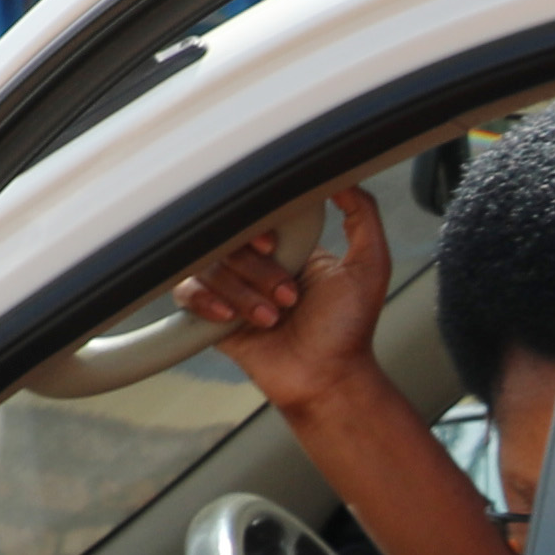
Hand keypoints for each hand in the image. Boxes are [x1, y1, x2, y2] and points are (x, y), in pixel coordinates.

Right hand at [175, 185, 392, 411]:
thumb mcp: (369, 264)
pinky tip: (230, 316)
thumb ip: (363, 215)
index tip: (277, 248)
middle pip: (228, 238)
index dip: (259, 228)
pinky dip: (206, 301)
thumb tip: (342, 175)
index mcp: (288, 245)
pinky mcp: (211, 315)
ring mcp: (232, 288)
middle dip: (257, 271)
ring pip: (208, 265)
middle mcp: (256, 263)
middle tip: (288, 299)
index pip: (255, 213)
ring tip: (273, 318)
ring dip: (243, 293)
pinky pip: (186, 291)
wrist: (327, 379)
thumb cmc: (348, 330)